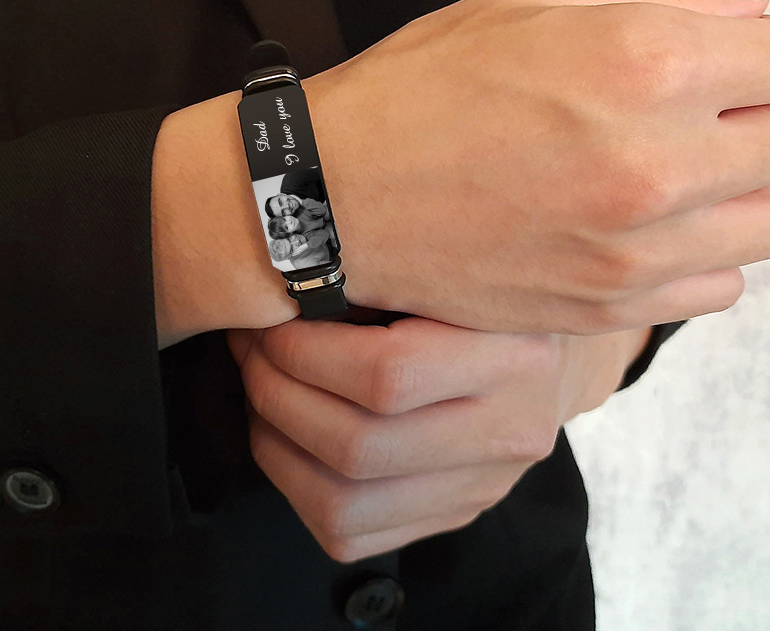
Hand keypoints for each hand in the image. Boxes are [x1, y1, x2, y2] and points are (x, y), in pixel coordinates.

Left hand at [227, 316, 650, 561]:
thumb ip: (388, 277)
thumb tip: (285, 287)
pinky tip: (285, 438)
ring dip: (275, 445)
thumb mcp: (459, 269)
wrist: (552, 358)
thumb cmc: (490, 300)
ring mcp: (481, 489)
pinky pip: (351, 534)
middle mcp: (507, 434)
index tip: (270, 323)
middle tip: (251, 350)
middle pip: (358, 446)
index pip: (389, 374)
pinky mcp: (453, 515)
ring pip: (344, 504)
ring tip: (259, 391)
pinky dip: (295, 487)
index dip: (305, 352)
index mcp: (517, 358)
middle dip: (276, 394)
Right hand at [306, 0, 769, 333]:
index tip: (742, 65)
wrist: (335, 198)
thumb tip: (755, 11)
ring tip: (672, 168)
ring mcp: (633, 253)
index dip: (767, 58)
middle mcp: (653, 167)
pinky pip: (719, 289)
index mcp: (643, 65)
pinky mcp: (606, 308)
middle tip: (706, 111)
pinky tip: (646, 229)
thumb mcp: (526, 1)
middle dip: (757, 121)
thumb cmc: (415, 93)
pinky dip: (703, 255)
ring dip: (737, 190)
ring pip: (766, 225)